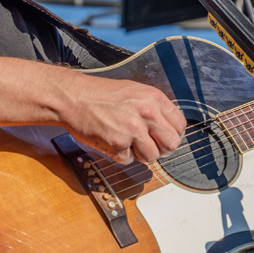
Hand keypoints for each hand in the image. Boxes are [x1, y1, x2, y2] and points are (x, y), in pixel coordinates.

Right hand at [60, 75, 186, 163]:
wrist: (73, 97)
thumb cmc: (99, 94)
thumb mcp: (134, 91)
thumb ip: (153, 107)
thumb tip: (168, 126)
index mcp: (154, 98)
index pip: (180, 125)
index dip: (173, 134)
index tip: (165, 137)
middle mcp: (147, 113)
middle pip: (172, 144)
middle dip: (162, 149)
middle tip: (149, 146)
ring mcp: (133, 129)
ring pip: (152, 156)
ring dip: (141, 154)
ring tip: (128, 143)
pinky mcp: (118, 143)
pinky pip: (129, 160)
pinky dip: (121, 155)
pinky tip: (112, 141)